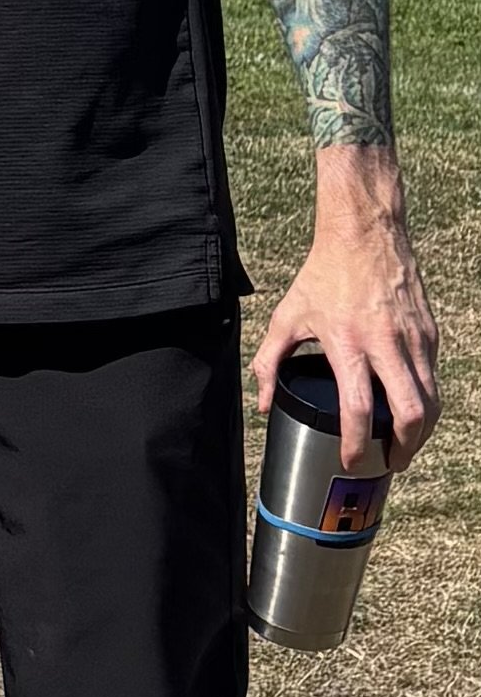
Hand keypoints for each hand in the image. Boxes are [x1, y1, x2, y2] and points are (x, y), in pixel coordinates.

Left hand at [253, 172, 438, 472]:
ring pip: (431, 400)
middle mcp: (386, 344)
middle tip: (390, 463)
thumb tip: (263, 404)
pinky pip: (433, 377)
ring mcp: (413, 338)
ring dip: (421, 431)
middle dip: (404, 449)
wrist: (363, 233)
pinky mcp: (429, 331)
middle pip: (410, 413)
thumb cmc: (323, 274)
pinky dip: (426, 400)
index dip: (358, 443)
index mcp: (348, 342)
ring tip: (403, 445)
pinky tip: (411, 410)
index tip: (353, 462)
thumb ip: (270, 362)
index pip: (358, 408)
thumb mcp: (287, 316)